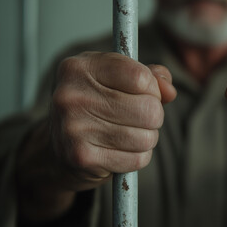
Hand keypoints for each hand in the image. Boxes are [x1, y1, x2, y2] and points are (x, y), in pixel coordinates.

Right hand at [51, 52, 176, 190]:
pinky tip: (120, 150)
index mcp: (80, 67)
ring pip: (147, 136)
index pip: (141, 77)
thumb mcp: (115, 80)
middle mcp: (72, 95)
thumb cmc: (93, 108)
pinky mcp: (83, 157)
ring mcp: (74, 128)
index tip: (144, 94)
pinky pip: (137, 159)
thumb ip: (149, 77)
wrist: (58, 148)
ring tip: (128, 134)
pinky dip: (138, 157)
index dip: (152, 89)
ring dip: (147, 138)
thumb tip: (169, 90)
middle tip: (137, 118)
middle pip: (148, 108)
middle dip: (153, 116)